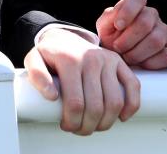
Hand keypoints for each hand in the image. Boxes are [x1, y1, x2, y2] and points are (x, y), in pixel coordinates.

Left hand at [24, 27, 139, 134]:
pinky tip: (121, 117)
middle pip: (96, 107)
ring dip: (106, 122)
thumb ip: (36, 75)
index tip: (67, 126)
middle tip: (79, 129)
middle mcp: (91, 59)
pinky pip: (133, 86)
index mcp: (70, 60)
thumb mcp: (34, 59)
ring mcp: (107, 60)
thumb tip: (51, 95)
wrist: (64, 37)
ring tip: (94, 126)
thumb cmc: (50, 54)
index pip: (75, 103)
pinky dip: (131, 106)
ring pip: (115, 102)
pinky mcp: (119, 61)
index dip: (72, 122)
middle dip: (87, 126)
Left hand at [97, 0, 166, 68]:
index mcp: (135, 6)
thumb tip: (117, 19)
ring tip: (128, 57)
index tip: (118, 26)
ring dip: (137, 53)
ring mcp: (165, 31)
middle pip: (145, 22)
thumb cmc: (112, 38)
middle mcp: (152, 15)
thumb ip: (109, 18)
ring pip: (156, 40)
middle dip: (128, 39)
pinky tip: (141, 62)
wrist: (121, 56)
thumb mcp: (105, 27)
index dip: (127, 11)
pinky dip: (151, 63)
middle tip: (118, 47)